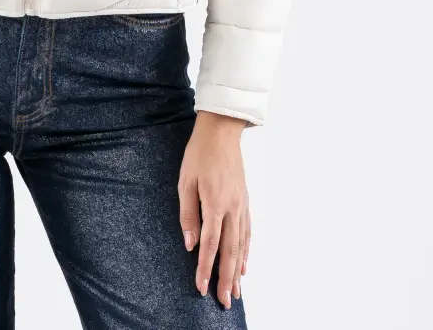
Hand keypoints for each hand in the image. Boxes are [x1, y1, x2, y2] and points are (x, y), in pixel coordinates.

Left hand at [178, 110, 249, 308]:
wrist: (221, 132)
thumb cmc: (199, 154)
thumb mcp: (185, 181)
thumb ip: (188, 214)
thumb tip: (190, 244)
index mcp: (214, 203)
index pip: (210, 244)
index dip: (205, 268)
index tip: (201, 287)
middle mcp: (231, 208)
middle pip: (229, 251)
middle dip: (226, 279)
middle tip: (225, 302)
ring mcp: (241, 205)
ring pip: (241, 245)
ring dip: (237, 270)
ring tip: (236, 292)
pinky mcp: (245, 201)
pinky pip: (247, 232)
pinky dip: (246, 251)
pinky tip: (243, 264)